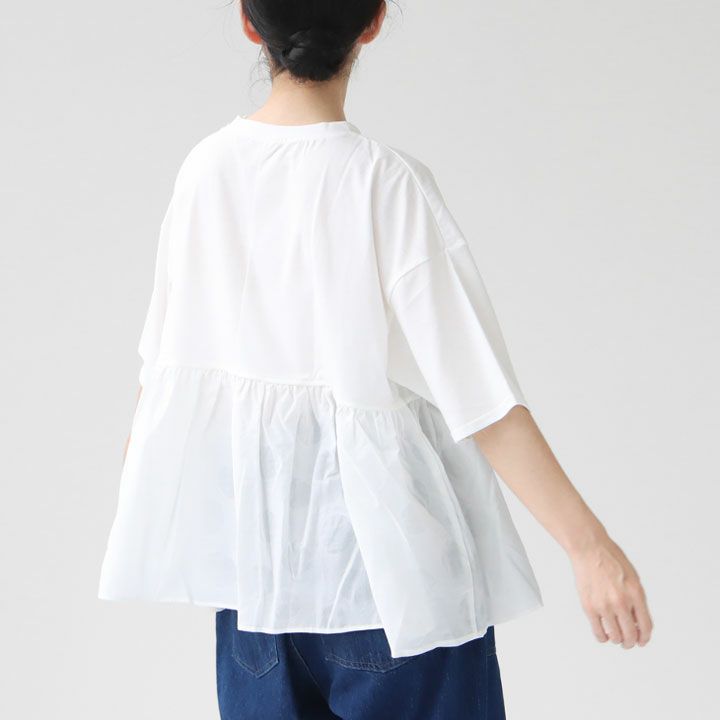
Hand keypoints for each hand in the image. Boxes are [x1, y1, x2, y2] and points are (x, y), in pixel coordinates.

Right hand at [570, 534, 652, 648]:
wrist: (589, 549)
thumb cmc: (610, 559)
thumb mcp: (633, 577)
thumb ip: (636, 599)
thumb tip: (636, 620)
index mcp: (636, 594)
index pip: (646, 626)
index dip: (644, 637)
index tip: (641, 641)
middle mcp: (621, 602)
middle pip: (631, 635)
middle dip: (630, 642)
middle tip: (628, 642)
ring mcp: (604, 606)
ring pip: (615, 637)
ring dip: (616, 640)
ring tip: (615, 636)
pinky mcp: (589, 607)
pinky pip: (598, 632)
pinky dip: (602, 637)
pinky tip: (603, 633)